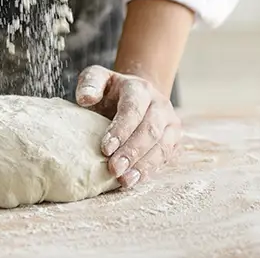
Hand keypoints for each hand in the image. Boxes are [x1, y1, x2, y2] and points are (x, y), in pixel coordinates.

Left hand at [76, 65, 181, 188]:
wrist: (136, 96)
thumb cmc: (111, 91)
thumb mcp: (98, 79)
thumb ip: (89, 84)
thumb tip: (85, 99)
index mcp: (140, 88)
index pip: (133, 109)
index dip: (121, 129)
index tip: (105, 148)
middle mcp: (160, 105)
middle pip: (150, 130)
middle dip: (131, 152)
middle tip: (114, 169)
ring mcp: (170, 123)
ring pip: (162, 146)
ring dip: (143, 165)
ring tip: (124, 180)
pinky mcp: (174, 140)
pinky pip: (166, 157)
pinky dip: (150, 171)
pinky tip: (134, 180)